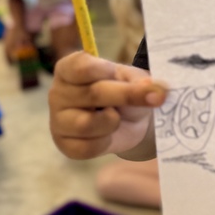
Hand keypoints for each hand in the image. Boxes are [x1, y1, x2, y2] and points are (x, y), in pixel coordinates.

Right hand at [49, 51, 166, 160]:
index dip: (105, 70)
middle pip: (93, 94)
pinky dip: (106, 141)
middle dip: (127, 96)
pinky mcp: (65, 145)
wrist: (129, 119)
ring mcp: (58, 121)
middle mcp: (58, 93)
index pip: (81, 67)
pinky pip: (88, 147)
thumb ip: (141, 82)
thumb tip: (152, 89)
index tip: (117, 73)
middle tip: (156, 97)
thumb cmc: (126, 90)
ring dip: (112, 121)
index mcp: (69, 69)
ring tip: (116, 117)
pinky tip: (108, 134)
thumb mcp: (135, 79)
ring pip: (87, 124)